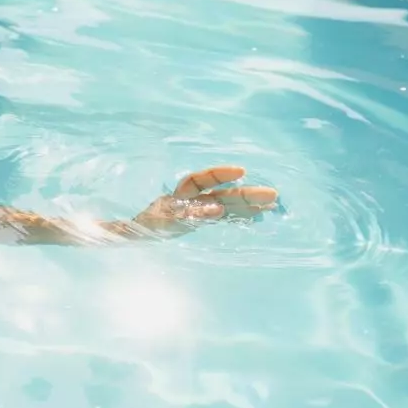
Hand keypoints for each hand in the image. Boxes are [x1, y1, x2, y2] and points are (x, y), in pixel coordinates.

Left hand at [127, 165, 278, 236]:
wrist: (135, 236)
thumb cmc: (144, 225)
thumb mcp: (160, 221)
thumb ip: (187, 215)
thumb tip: (217, 209)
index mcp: (179, 195)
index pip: (201, 180)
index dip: (220, 174)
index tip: (241, 171)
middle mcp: (191, 200)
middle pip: (221, 194)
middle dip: (246, 194)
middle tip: (273, 194)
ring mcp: (198, 211)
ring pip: (227, 205)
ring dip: (248, 205)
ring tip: (271, 205)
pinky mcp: (201, 222)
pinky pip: (224, 218)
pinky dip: (240, 216)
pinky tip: (257, 216)